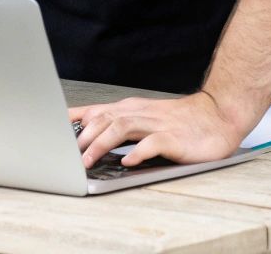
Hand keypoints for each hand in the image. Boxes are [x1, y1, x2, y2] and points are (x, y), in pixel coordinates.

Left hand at [69, 91, 248, 167]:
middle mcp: (141, 113)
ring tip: (88, 160)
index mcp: (132, 109)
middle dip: (83, 136)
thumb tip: (89, 135)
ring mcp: (157, 124)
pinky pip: (153, 143)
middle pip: (104, 118)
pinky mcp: (174, 137)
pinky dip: (138, 152)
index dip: (73, 120)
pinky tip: (128, 161)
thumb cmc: (182, 121)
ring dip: (102, 143)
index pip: (96, 110)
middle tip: (66, 155)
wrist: (219, 116)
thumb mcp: (146, 118)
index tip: (51, 129)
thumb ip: (121, 124)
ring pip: (123, 128)